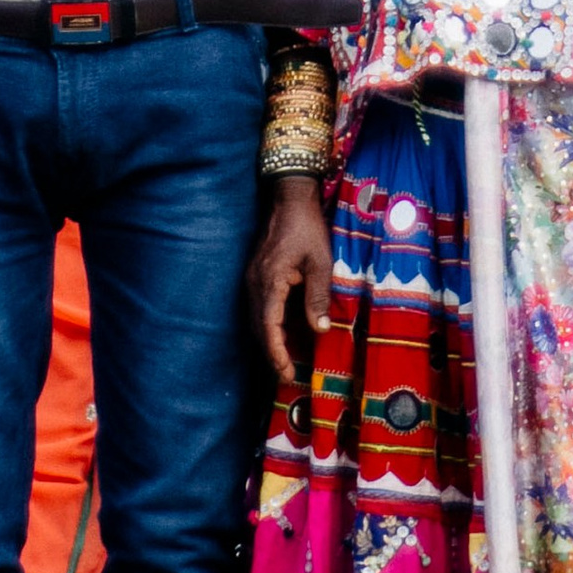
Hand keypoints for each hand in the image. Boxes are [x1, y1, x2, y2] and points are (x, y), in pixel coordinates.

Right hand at [250, 176, 335, 387]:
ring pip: (257, 319)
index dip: (276, 352)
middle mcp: (254, 283)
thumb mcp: (320, 262)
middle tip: (287, 374)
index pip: (269, 326)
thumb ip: (318, 296)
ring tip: (286, 359)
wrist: (290, 198)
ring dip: (270, 340)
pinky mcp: (256, 275)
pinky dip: (269, 324)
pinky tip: (282, 331)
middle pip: (259, 327)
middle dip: (272, 352)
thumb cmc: (307, 228)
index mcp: (269, 281)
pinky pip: (259, 307)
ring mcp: (252, 279)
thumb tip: (320, 329)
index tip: (285, 371)